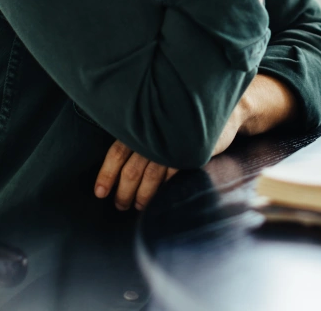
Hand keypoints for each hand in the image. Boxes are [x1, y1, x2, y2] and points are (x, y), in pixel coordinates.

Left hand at [93, 102, 249, 211]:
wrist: (219, 112)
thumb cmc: (182, 121)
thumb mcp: (157, 123)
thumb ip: (140, 139)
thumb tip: (118, 167)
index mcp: (141, 126)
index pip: (117, 153)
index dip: (107, 174)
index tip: (100, 193)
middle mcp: (153, 135)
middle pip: (131, 170)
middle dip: (123, 192)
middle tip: (120, 206)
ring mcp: (172, 145)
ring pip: (150, 178)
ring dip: (142, 197)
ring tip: (137, 207)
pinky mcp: (189, 154)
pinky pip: (171, 178)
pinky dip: (163, 192)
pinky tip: (158, 201)